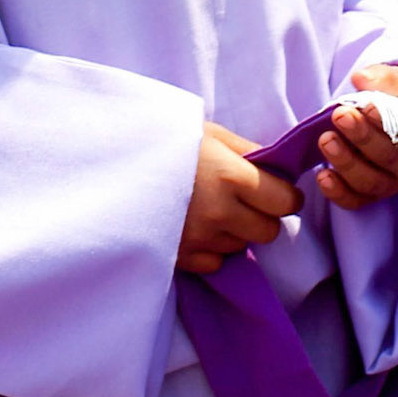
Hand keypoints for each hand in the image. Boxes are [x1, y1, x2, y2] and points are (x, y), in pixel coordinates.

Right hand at [176, 122, 301, 275]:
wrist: (112, 161)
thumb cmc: (165, 140)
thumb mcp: (209, 133)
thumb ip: (246, 150)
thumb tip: (278, 165)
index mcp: (231, 176)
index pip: (283, 202)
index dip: (286, 196)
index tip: (279, 191)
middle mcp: (220, 212)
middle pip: (268, 230)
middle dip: (263, 216)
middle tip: (245, 199)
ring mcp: (199, 238)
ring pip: (241, 247)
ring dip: (235, 231)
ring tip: (212, 208)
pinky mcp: (180, 257)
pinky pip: (214, 263)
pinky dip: (212, 249)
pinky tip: (196, 226)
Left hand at [316, 63, 397, 211]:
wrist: (395, 118)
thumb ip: (384, 79)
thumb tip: (361, 79)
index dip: (386, 121)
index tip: (366, 106)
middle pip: (388, 157)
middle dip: (362, 137)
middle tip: (340, 116)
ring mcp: (391, 183)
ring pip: (370, 182)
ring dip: (346, 162)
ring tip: (326, 140)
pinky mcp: (370, 195)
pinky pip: (355, 201)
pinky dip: (338, 192)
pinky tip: (322, 175)